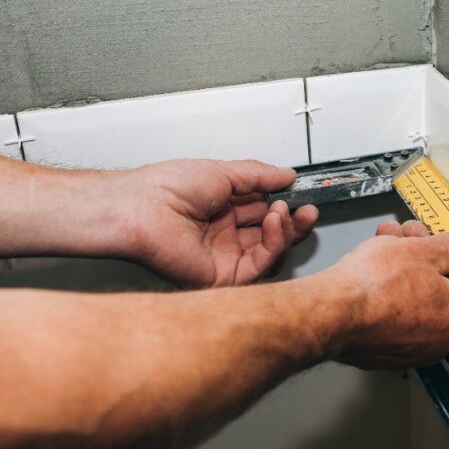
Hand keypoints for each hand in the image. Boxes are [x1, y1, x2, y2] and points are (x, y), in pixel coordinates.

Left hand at [117, 159, 317, 287]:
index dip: (286, 205)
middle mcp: (224, 236)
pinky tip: (276, 223)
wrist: (141, 207)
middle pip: (272, 236)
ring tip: (286, 212)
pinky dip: (275, 245)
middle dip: (294, 222)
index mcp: (221, 211)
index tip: (303, 195)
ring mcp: (224, 257)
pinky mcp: (223, 276)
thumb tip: (286, 175)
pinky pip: (260, 266)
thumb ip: (259, 175)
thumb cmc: (164, 188)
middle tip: (307, 208)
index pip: (264, 212)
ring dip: (286, 232)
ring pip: (270, 253)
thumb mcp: (223, 171)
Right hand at [322, 221, 448, 368]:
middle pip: (438, 287)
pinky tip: (373, 265)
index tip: (443, 240)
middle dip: (423, 254)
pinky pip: (390, 313)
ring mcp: (408, 350)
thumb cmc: (377, 286)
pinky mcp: (380, 350)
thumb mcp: (424, 250)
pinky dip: (385, 290)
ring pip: (412, 297)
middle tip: (410, 234)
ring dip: (401, 265)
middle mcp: (438, 343)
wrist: (332, 311)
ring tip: (386, 239)